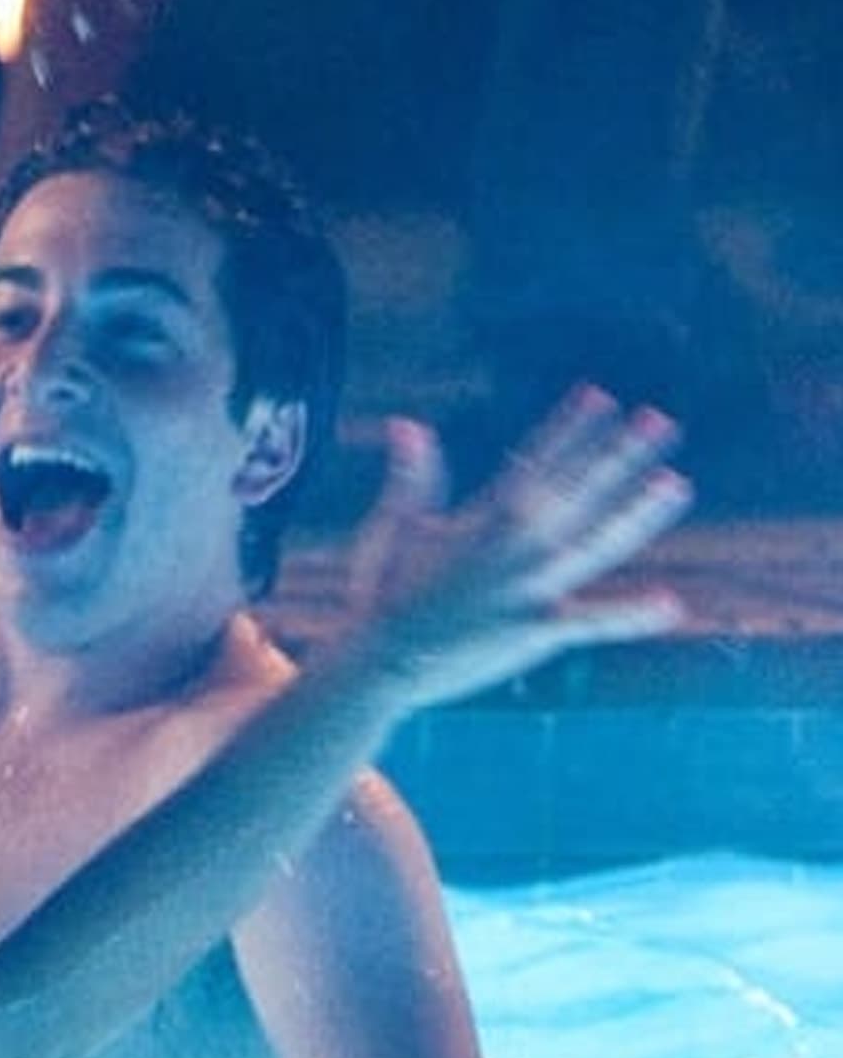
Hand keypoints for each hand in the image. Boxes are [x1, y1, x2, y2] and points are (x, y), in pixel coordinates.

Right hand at [344, 389, 689, 710]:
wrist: (380, 661)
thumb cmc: (383, 591)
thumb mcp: (396, 526)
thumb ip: (412, 476)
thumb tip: (407, 423)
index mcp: (484, 519)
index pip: (537, 462)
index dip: (571, 428)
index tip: (599, 396)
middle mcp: (515, 547)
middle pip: (578, 490)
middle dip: (619, 454)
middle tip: (659, 420)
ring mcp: (530, 589)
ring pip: (597, 543)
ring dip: (638, 512)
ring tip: (677, 483)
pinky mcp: (537, 631)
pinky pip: (594, 622)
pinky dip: (631, 615)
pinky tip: (671, 604)